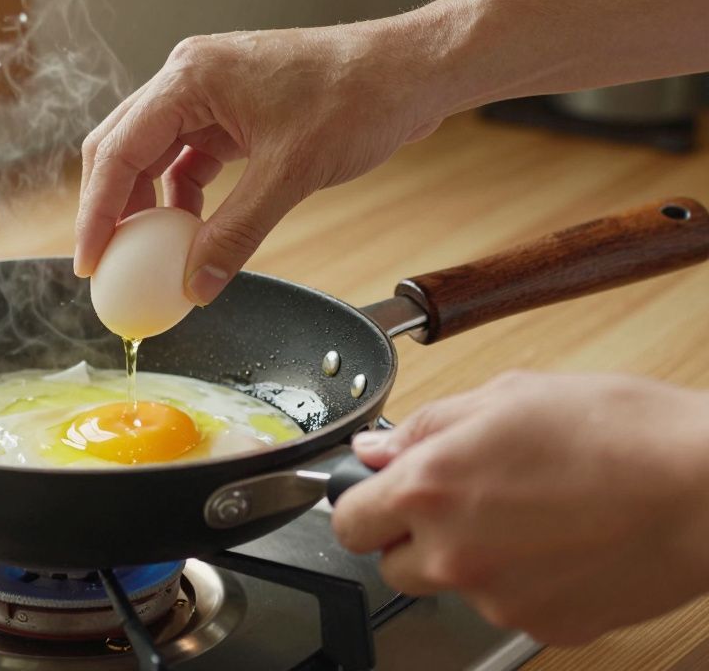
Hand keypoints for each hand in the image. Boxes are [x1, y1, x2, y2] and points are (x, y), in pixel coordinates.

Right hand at [74, 25, 443, 303]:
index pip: (118, 150)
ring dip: (147, 208)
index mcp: (189, 77)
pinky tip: (190, 235)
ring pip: (151, 157)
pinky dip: (183, 200)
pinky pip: (187, 161)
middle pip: (121, 149)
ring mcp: (208, 94)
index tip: (89, 261)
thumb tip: (195, 286)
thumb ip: (235, 234)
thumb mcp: (290, 175)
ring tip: (148, 258)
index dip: (96, 212)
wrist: (411, 73)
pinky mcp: (230, 113)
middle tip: (107, 266)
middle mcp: (188, 78)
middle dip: (110, 210)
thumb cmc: (358, 97)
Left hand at [331, 371, 708, 644]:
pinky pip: (508, 606)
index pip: (348, 520)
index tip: (378, 493)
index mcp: (430, 487)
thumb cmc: (620, 432)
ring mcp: (498, 599)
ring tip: (529, 513)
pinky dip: (522, 581)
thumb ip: (427, 427)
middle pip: (391, 564)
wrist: (707, 490)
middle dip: (412, 534)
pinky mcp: (544, 626)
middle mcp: (452, 552)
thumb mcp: (509, 395)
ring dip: (470, 558)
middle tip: (461, 499)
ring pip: (451, 587)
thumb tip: (378, 449)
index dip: (362, 503)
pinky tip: (561, 542)